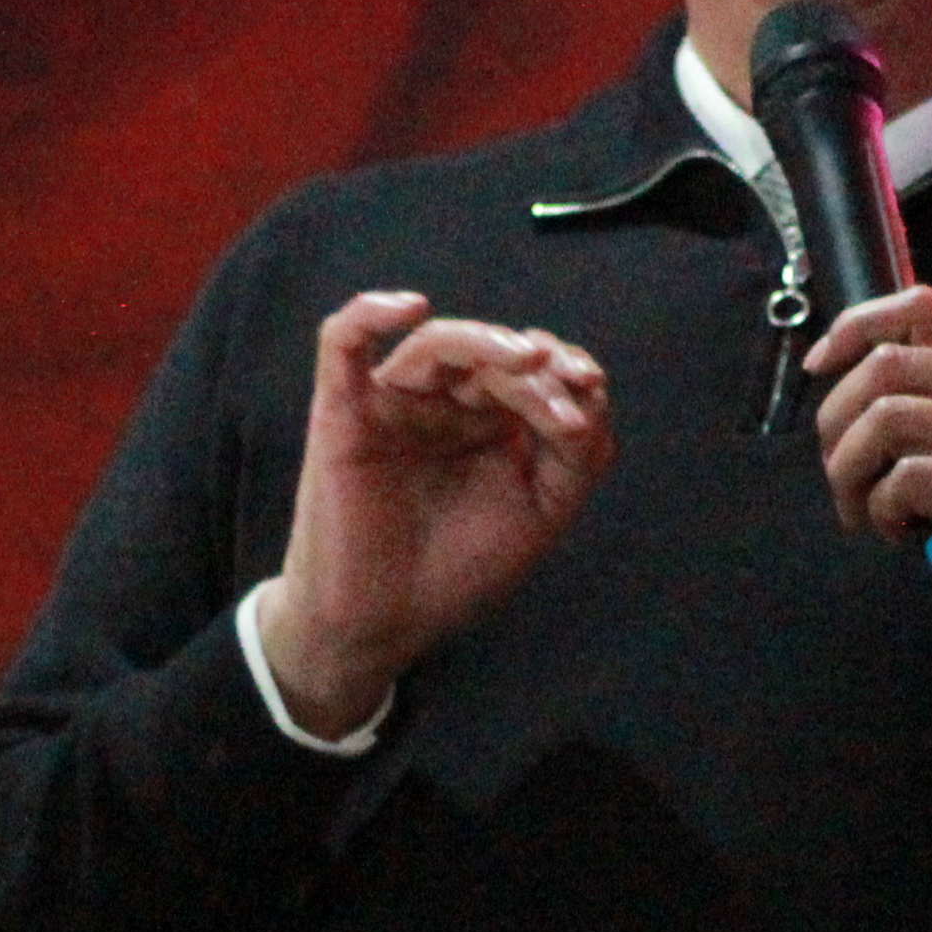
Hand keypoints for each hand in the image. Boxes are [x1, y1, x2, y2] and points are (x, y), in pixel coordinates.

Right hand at [254, 293, 611, 727]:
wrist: (384, 625)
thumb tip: (589, 390)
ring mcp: (393, 403)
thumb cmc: (456, 571)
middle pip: (491, 356)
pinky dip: (369, 312)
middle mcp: (442, 403)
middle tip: (562, 415)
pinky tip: (410, 306)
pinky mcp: (342, 411)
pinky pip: (343, 341)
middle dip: (535, 374)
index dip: (565, 370)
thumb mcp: (541, 513)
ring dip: (486, 343)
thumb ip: (578, 455)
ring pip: (437, 343)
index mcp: (489, 421)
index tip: (590, 389)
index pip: (532, 372)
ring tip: (528, 360)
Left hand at [805, 287, 931, 694]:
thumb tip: (838, 371)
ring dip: (849, 473)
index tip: (816, 367)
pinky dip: (880, 511)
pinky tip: (899, 534)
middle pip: (888, 365)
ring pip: (887, 420)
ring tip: (862, 512)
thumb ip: (926, 402)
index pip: (920, 307)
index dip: (854, 327)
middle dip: (836, 423)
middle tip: (838, 476)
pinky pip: (904, 480)